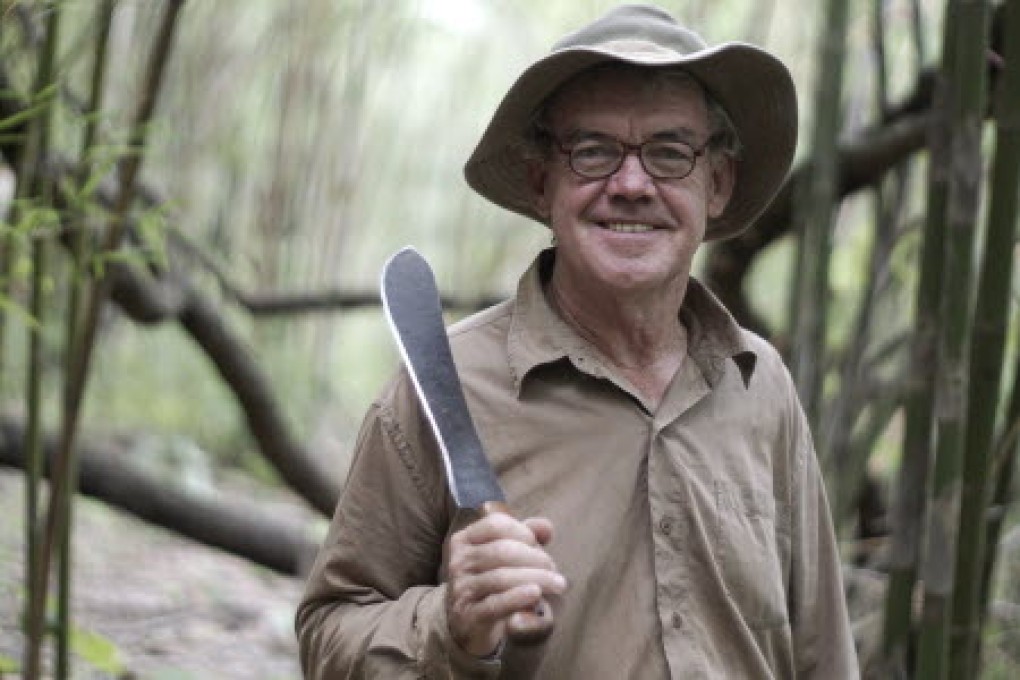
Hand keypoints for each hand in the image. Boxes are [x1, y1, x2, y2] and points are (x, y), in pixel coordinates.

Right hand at [444, 510, 565, 656]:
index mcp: (465, 540)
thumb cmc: (492, 583)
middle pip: (501, 551)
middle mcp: (459, 561)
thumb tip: (546, 528)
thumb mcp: (505, 555)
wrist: (469, 624)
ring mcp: (462, 589)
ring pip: (501, 577)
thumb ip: (526, 536)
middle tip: (554, 570)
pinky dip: (518, 597)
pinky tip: (536, 594)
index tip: (539, 545)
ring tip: (557, 584)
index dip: (523, 532)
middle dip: (535, 558)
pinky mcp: (470, 616)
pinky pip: (496, 604)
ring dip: (535, 578)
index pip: (495, 525)